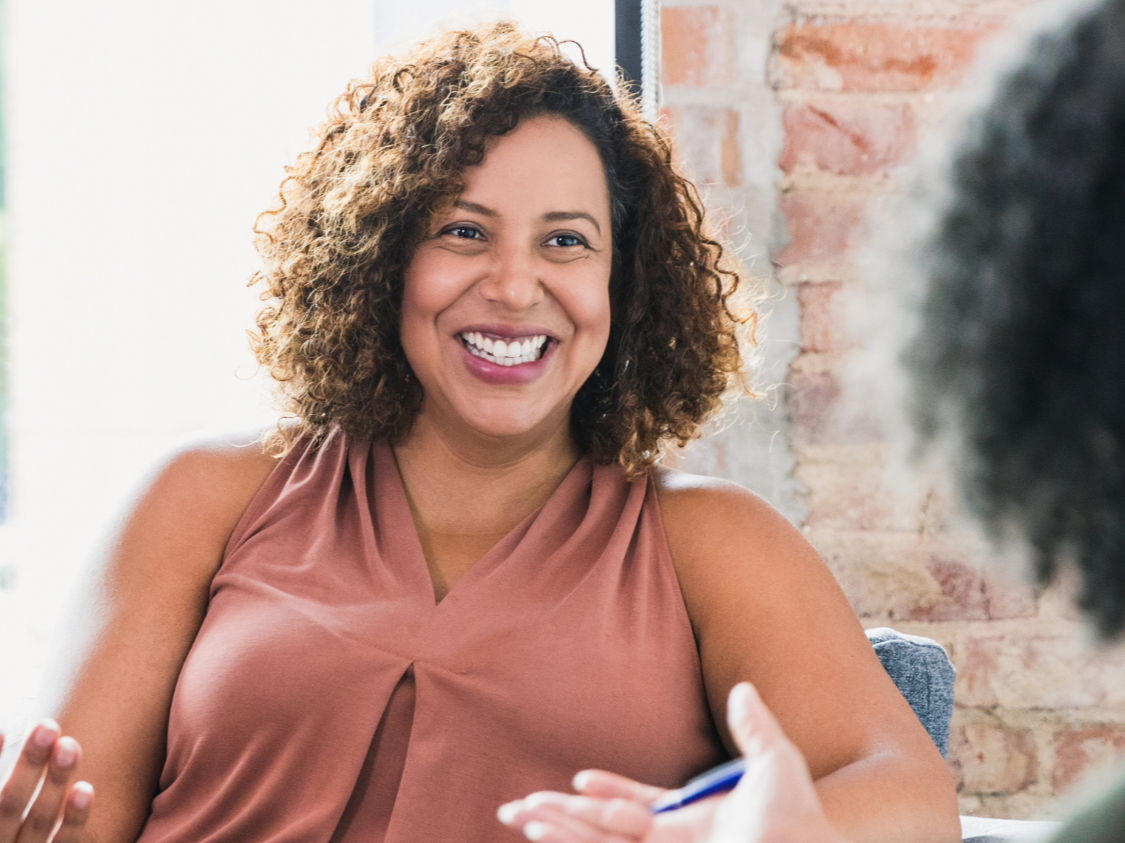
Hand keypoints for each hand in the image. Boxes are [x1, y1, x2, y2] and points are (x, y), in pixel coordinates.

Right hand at [0, 720, 92, 842]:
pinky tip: (85, 788)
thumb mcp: (5, 824)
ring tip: (70, 745)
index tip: (3, 730)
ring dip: (55, 783)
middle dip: (28, 765)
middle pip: (7, 807)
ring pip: (39, 823)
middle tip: (47, 726)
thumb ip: (6, 801)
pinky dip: (74, 820)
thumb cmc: (9, 837)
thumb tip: (3, 734)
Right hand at [498, 682, 849, 842]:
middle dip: (558, 817)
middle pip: (602, 829)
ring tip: (518, 816)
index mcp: (694, 823)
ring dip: (556, 830)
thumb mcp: (778, 765)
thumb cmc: (802, 824)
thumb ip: (755, 728)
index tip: (578, 780)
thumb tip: (743, 687)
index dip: (608, 793)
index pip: (638, 808)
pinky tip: (543, 836)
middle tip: (516, 806)